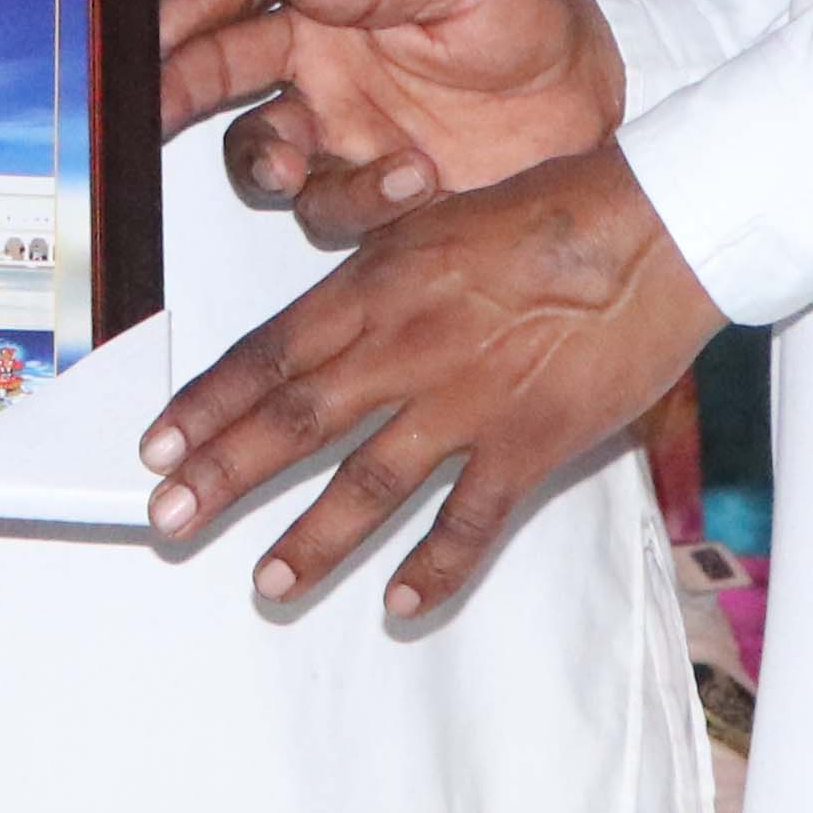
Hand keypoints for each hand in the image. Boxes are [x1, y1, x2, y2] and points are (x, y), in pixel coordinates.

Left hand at [139, 141, 716, 618]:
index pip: (266, 356)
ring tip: (266, 581)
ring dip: (312, 538)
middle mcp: (406, 348)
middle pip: (295, 421)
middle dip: (222, 476)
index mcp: (376, 288)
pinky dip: (435, 565)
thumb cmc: (547, 211)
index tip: (158, 449)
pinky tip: (399, 601)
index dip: (205, 408)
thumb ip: (366, 278)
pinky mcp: (531, 443)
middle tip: (168, 521)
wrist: (654, 230)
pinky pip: (471, 519)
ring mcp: (468, 402)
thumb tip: (312, 326)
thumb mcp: (427, 221)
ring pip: (370, 481)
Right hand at [165, 0, 620, 243]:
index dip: (181, 25)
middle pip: (217, 92)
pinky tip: (410, 175)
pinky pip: (335, 213)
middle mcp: (316, 81)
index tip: (146, 34)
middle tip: (158, 107)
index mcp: (318, 13)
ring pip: (260, 163)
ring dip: (265, 163)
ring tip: (295, 160)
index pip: (229, 15)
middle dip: (175, 98)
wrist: (599, 90)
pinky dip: (358, 200)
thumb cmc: (528, 11)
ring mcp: (343, 145)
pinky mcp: (379, 201)